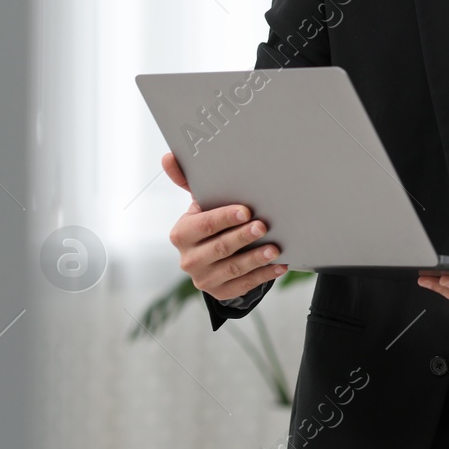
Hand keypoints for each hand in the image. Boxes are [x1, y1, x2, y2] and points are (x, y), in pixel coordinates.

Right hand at [163, 151, 287, 300]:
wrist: (211, 258)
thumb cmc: (209, 223)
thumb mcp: (200, 204)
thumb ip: (186, 181)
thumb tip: (168, 156)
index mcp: (181, 234)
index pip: (203, 225)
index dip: (224, 218)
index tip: (246, 211)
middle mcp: (188, 259)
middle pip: (219, 248)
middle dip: (242, 237)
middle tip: (263, 226)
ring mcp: (204, 279)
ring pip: (233, 269)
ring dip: (256, 259)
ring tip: (275, 249)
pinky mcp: (220, 292)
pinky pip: (243, 285)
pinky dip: (263, 275)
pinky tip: (280, 265)